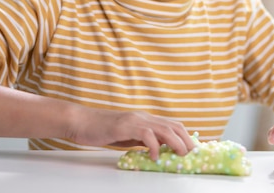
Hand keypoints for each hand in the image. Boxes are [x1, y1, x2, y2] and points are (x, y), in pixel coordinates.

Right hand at [66, 107, 195, 159]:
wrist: (81, 122)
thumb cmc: (102, 130)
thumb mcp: (127, 136)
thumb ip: (142, 139)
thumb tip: (158, 149)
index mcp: (145, 119)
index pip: (172, 124)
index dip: (185, 135)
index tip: (192, 148)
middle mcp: (144, 116)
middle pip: (173, 125)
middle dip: (186, 140)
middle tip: (191, 154)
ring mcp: (135, 120)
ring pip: (164, 128)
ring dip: (176, 142)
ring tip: (180, 155)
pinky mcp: (126, 126)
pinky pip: (146, 134)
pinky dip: (154, 146)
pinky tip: (154, 156)